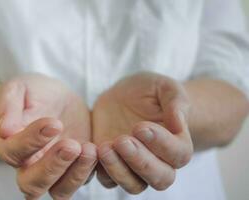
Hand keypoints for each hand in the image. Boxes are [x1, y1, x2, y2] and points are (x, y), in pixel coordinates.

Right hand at [0, 74, 96, 199]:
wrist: (56, 98)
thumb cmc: (33, 92)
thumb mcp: (18, 88)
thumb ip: (8, 106)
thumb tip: (6, 131)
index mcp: (9, 143)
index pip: (13, 152)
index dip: (32, 141)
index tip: (54, 123)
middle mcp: (28, 164)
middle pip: (32, 183)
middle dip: (53, 167)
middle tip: (72, 145)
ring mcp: (53, 169)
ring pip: (59, 191)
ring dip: (75, 175)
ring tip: (89, 149)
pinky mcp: (74, 167)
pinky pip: (82, 181)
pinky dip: (90, 171)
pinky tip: (98, 150)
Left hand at [93, 72, 192, 193]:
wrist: (123, 96)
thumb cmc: (148, 90)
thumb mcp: (163, 86)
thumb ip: (175, 101)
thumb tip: (179, 124)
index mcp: (177, 142)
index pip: (179, 154)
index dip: (162, 144)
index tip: (141, 127)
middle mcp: (159, 161)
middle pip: (160, 178)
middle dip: (141, 162)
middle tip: (122, 140)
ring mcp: (134, 166)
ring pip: (134, 185)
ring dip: (119, 171)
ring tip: (104, 148)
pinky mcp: (112, 165)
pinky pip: (108, 180)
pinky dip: (100, 170)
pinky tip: (93, 150)